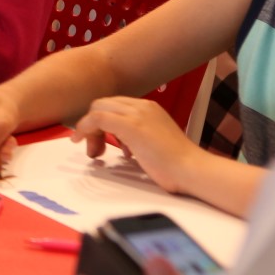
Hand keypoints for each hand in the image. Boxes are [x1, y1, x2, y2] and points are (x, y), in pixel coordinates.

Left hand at [72, 97, 195, 194]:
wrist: (193, 170)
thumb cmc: (177, 165)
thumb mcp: (153, 142)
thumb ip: (137, 137)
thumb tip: (123, 144)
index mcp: (149, 108)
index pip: (114, 105)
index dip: (102, 123)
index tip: (101, 143)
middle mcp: (142, 106)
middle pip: (103, 105)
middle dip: (93, 126)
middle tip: (95, 150)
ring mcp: (137, 114)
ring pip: (98, 109)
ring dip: (89, 130)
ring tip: (95, 153)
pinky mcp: (131, 126)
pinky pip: (97, 118)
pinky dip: (84, 128)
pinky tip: (81, 141)